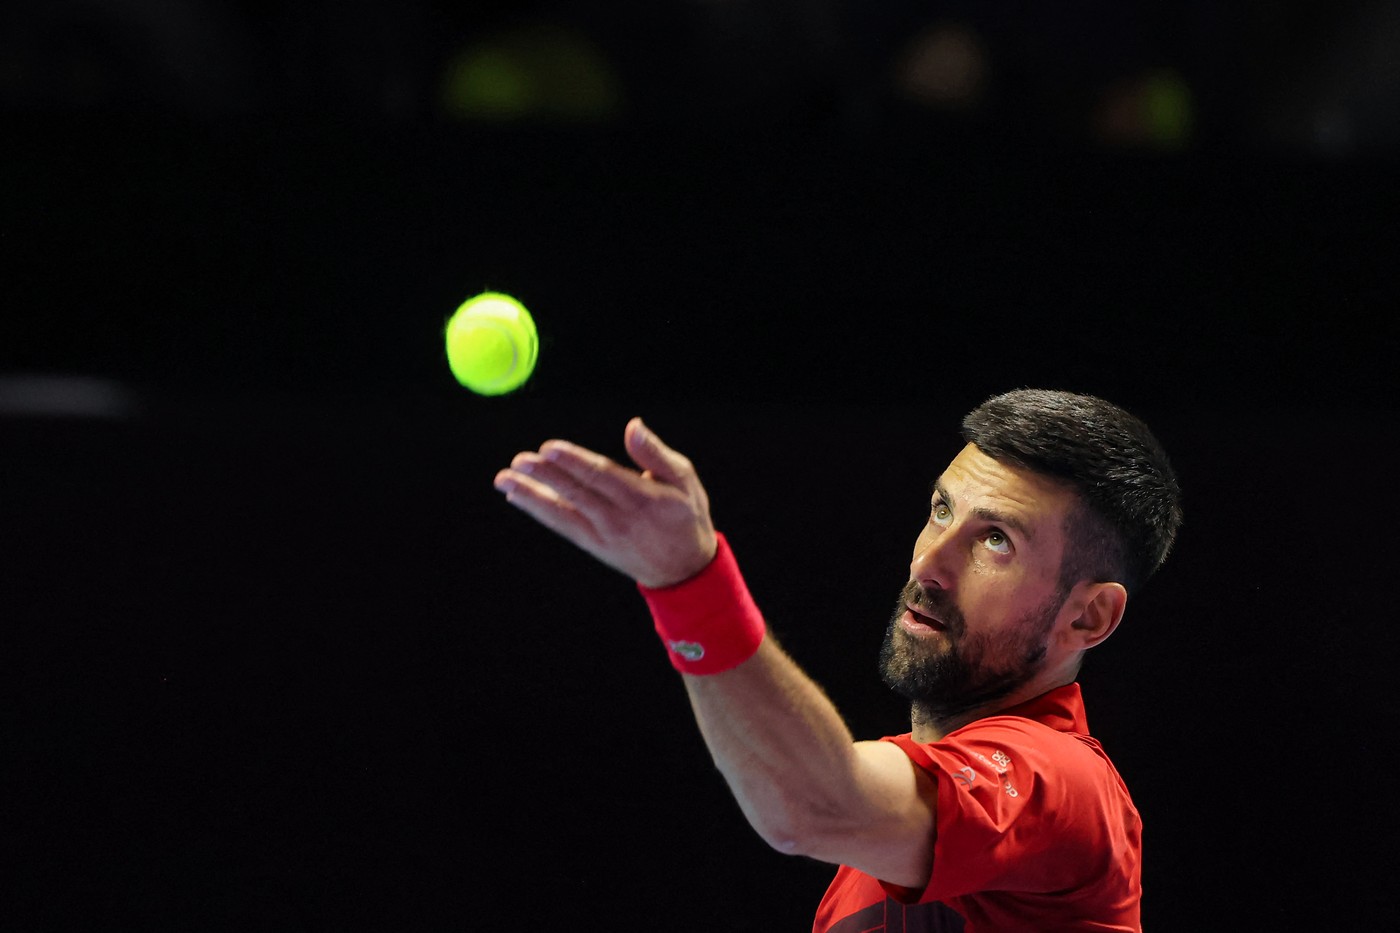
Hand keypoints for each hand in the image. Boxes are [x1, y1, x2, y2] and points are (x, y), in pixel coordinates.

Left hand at [492, 417, 717, 588]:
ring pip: (562, 512)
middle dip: (545, 476)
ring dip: (531, 495)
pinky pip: (562, 526)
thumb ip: (656, 453)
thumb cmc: (685, 514)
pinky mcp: (593, 545)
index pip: (601, 476)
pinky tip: (518, 496)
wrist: (683, 570)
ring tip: (504, 479)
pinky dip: (538, 511)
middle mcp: (619, 518)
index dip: (573, 462)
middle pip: (577, 493)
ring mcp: (603, 535)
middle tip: (519, 460)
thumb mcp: (684, 480)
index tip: (549, 448)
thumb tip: (633, 425)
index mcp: (643, 497)